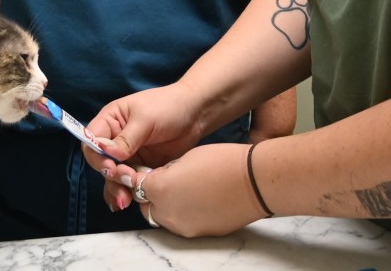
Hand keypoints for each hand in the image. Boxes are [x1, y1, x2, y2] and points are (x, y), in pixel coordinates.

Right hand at [83, 84, 204, 203]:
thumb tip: (107, 153)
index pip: (91, 142)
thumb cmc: (168, 106)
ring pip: (113, 177)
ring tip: (127, 200)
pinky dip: (127, 193)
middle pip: (101, 163)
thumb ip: (126, 138)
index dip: (97, 157)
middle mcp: (115, 140)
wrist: (196, 114)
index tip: (111, 167)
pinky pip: (129, 183)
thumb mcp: (145, 119)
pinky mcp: (142, 168)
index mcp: (111, 121)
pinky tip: (127, 203)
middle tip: (128, 180)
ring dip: (117, 188)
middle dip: (111, 175)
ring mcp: (129, 156)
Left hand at [102, 144, 264, 236]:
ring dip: (165, 206)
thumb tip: (156, 178)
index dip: (137, 177)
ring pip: (163, 218)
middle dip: (149, 195)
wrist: (253, 182)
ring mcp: (184, 227)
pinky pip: (182, 224)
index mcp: (161, 189)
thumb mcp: (186, 157)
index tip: (138, 172)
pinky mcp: (199, 234)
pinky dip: (184, 213)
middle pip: (146, 206)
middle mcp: (168, 213)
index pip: (136, 185)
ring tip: (183, 189)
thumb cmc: (221, 162)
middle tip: (163, 181)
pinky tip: (198, 199)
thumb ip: (164, 170)